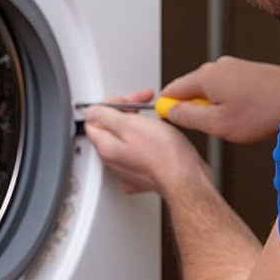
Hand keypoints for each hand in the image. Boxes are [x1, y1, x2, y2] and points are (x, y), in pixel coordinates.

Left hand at [85, 88, 209, 195]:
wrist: (186, 179)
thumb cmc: (165, 155)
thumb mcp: (131, 125)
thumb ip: (107, 117)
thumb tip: (92, 112)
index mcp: (107, 148)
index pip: (94, 120)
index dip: (111, 104)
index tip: (127, 100)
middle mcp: (114, 162)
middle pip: (110, 129)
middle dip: (125, 112)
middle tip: (143, 102)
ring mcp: (129, 170)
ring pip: (125, 140)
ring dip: (137, 125)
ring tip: (153, 119)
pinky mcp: (144, 175)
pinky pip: (138, 153)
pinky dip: (146, 142)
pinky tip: (157, 137)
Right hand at [160, 56, 279, 143]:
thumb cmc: (264, 112)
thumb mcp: (218, 124)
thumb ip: (188, 117)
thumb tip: (171, 112)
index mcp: (205, 76)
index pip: (172, 89)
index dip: (168, 108)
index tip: (172, 122)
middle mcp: (218, 66)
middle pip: (191, 89)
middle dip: (196, 109)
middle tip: (213, 128)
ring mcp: (235, 66)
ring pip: (211, 90)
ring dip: (216, 107)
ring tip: (236, 122)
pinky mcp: (248, 70)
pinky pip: (228, 87)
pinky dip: (231, 101)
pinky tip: (247, 114)